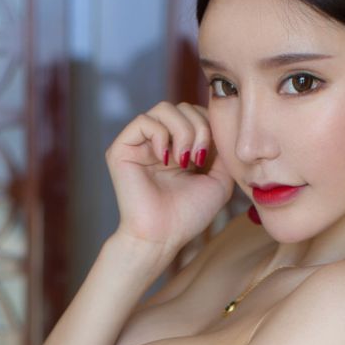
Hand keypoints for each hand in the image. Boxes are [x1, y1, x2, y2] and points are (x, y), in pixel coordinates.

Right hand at [105, 99, 235, 253]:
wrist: (162, 237)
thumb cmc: (188, 215)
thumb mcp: (219, 180)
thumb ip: (222, 151)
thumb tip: (221, 126)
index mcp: (178, 147)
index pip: (196, 114)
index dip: (209, 126)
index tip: (211, 157)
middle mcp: (158, 142)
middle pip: (183, 107)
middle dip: (199, 128)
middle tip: (199, 159)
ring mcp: (139, 144)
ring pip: (164, 109)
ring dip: (183, 131)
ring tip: (184, 160)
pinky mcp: (122, 149)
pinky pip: (144, 120)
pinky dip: (160, 135)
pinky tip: (165, 159)